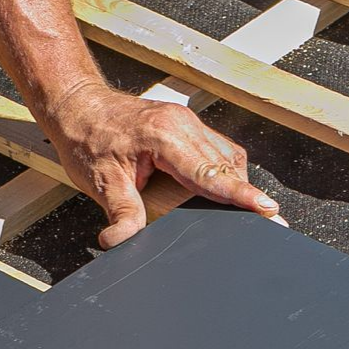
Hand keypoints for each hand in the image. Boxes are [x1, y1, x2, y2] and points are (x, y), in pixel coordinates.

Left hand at [46, 82, 281, 247]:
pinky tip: (224, 192)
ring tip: (251, 211)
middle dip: (247, 194)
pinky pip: (217, 150)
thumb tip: (121, 243)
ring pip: (227, 157)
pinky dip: (224, 173)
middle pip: (227, 165)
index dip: (241, 194)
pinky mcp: (187, 127)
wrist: (77, 106)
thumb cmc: (87, 137)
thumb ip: (120, 213)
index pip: (211, 173)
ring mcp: (188, 122)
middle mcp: (182, 124)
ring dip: (235, 184)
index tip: (268, 209)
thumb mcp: (100, 182)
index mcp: (165, 136)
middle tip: (270, 220)